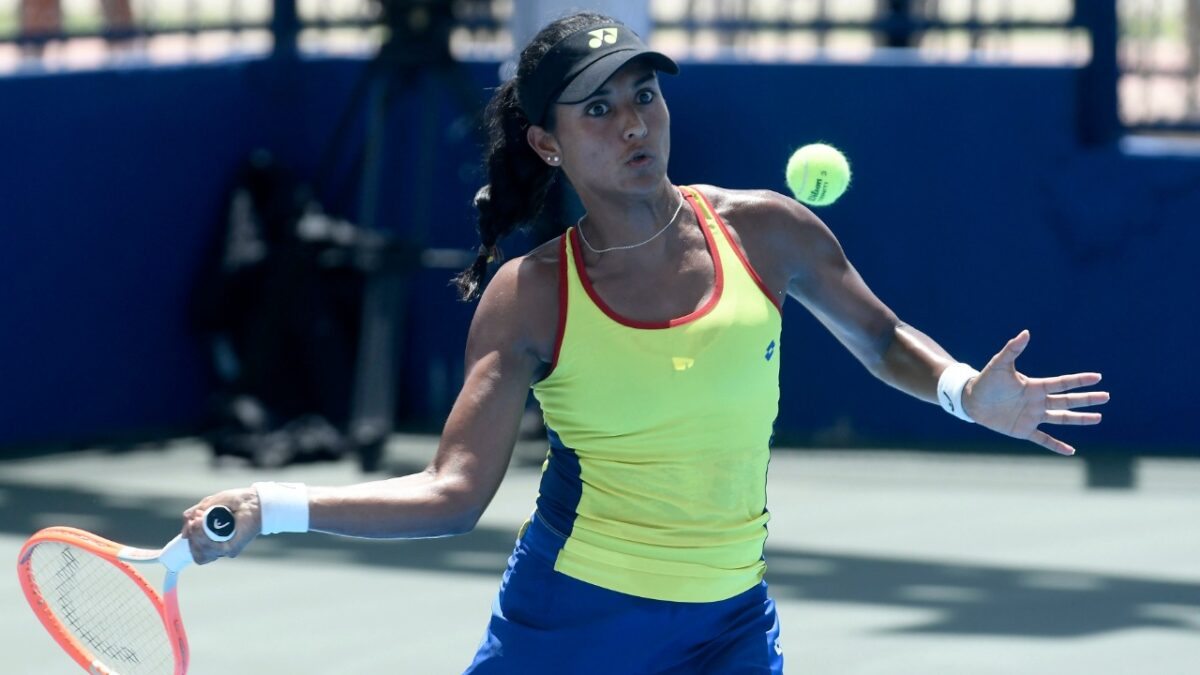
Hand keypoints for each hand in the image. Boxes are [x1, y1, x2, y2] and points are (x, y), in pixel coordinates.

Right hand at [181, 487, 262, 563]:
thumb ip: (194, 516)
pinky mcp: (232, 548)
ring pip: (201, 553)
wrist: (252, 500)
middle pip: (195, 553)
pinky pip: (212, 550)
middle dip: (192, 535)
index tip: (191, 523)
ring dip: (196, 535)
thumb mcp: (208, 504)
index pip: (195, 551)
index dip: (189, 539)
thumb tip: (184, 534)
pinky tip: (204, 523)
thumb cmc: (234, 501)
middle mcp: (219, 546)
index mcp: (212, 538)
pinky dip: (204, 537)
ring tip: (201, 519)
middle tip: (197, 519)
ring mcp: (225, 549)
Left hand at [963, 330, 1108, 455]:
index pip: (1062, 383)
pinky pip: (1044, 439)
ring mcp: (1033, 416)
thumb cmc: (986, 380)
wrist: (971, 400)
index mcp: (1035, 387)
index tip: (1098, 377)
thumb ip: (1013, 349)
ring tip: (1098, 418)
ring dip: (1079, 419)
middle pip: (1067, 400)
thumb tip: (1025, 332)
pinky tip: (1071, 451)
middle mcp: (1038, 402)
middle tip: (1106, 397)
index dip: (1079, 380)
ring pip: (1061, 418)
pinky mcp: (1024, 430)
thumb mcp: (1000, 364)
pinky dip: (1056, 445)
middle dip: (1087, 399)